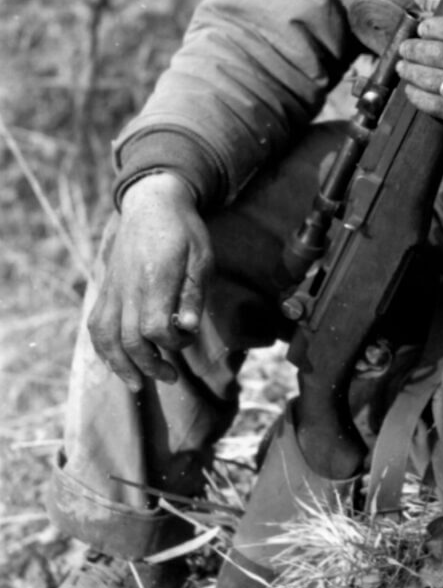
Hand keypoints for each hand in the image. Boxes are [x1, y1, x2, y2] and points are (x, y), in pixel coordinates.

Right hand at [87, 172, 214, 391]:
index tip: (188, 338)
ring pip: (106, 337)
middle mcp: (127, 288)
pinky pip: (96, 325)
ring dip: (120, 365)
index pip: (155, 328)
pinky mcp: (105, 289)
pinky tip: (117, 362)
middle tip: (171, 377)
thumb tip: (186, 327)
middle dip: (150, 365)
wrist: (152, 203)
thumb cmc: (184, 232)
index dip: (172, 343)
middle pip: (129, 340)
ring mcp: (112, 289)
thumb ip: (193, 294)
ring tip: (138, 383)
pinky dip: (103, 348)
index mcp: (155, 279)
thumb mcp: (201, 257)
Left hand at [397, 15, 442, 143]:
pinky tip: (411, 91)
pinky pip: (439, 107)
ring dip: (412, 72)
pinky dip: (420, 98)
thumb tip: (437, 27)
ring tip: (403, 67)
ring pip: (436, 80)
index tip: (422, 28)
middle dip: (416, 49)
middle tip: (405, 47)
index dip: (434, 27)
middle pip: (442, 54)